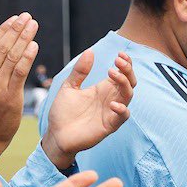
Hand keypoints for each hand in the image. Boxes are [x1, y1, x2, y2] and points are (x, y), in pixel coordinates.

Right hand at [0, 13, 38, 164]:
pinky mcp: (9, 97)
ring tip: (33, 25)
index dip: (3, 30)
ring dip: (24, 38)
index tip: (14, 19)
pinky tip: (34, 45)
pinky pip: (19, 72)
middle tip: (27, 17)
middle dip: (16, 29)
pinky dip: (27, 57)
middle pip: (1, 47)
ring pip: (11, 57)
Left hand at [41, 50, 134, 169]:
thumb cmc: (63, 112)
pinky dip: (121, 109)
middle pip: (129, 82)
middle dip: (128, 70)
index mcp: (103, 89)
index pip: (122, 74)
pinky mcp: (109, 125)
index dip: (125, 64)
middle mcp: (111, 99)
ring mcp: (111, 112)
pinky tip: (113, 103)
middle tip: (118, 60)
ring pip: (128, 96)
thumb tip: (90, 52)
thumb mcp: (69, 87)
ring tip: (112, 73)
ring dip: (124, 83)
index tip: (120, 54)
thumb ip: (80, 71)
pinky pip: (122, 117)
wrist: (56, 135)